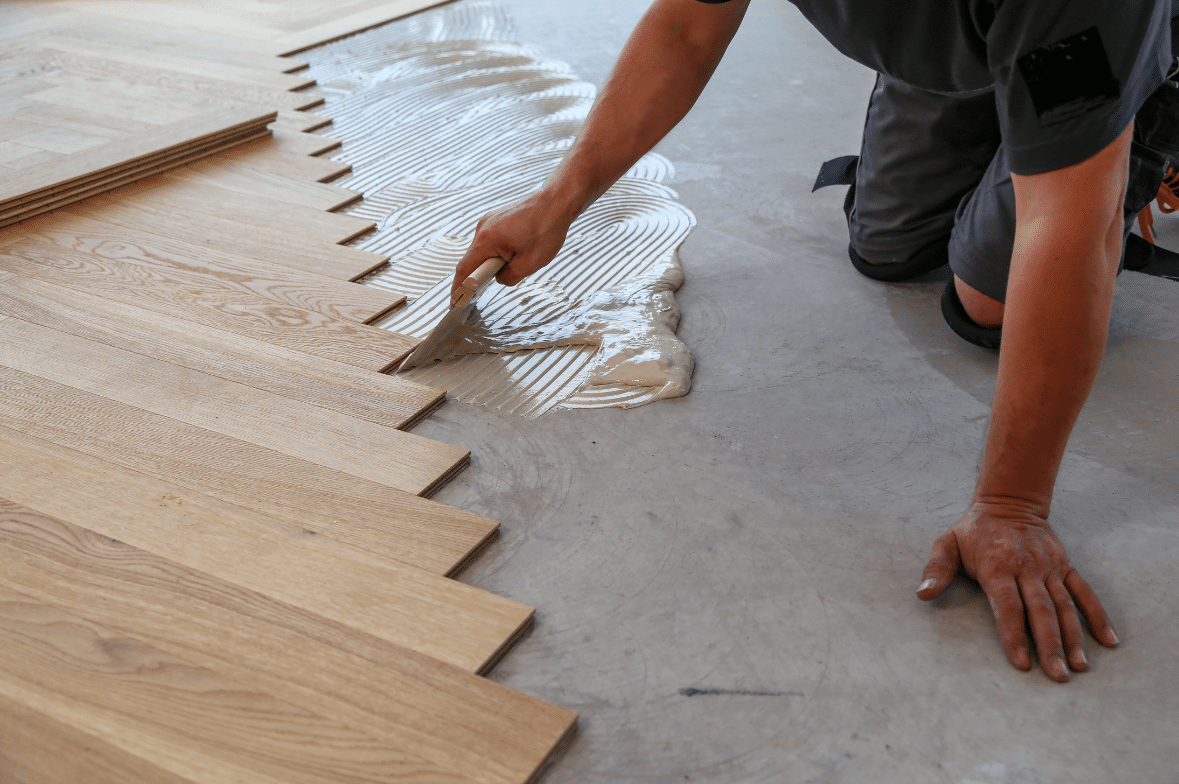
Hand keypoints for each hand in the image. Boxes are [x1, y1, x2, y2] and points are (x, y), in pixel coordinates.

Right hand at [451, 191, 574, 298]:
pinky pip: (491, 241)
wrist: (556, 202)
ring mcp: (489, 221)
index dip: (458, 289)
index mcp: (487, 240)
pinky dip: (497, 252)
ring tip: (514, 265)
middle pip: (473, 259)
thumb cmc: (546, 228)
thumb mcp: (530, 264)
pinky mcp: (496, 219)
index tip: (454, 303)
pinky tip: (514, 254)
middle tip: (487, 290)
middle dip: (479, 276)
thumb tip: (500, 278)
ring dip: (492, 262)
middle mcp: (483, 228)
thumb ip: (509, 277)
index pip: (465, 270)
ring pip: (483, 250)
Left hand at [917, 500, 1118, 680]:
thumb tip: (922, 594)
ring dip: (1074, 637)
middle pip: (1041, 611)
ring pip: (1065, 606)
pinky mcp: (1066, 566)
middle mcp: (1027, 568)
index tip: (1021, 662)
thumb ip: (936, 570)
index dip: (1014, 634)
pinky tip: (1108, 641)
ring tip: (1079, 666)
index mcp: (998, 566)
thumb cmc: (974, 530)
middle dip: (1049, 645)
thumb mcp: (947, 543)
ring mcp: (1050, 567)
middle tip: (1057, 675)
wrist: (1009, 502)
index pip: (1008, 605)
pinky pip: (1085, 592)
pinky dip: (1098, 616)